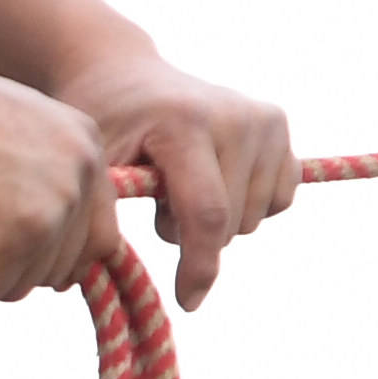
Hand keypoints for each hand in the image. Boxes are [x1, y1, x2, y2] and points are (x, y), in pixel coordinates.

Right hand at [0, 54, 124, 304]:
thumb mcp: (9, 134)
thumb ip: (37, 177)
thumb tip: (40, 239)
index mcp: (85, 146)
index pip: (98, 236)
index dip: (53, 256)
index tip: (10, 252)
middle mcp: (82, 175)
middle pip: (64, 266)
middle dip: (11, 266)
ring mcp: (54, 207)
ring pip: (23, 283)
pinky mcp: (15, 235)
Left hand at [59, 54, 299, 308]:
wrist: (125, 76)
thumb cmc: (103, 127)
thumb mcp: (98, 164)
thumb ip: (114, 209)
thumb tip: (120, 262)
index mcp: (187, 124)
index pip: (207, 214)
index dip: (199, 267)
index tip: (189, 302)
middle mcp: (237, 116)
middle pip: (234, 223)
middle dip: (195, 235)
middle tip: (160, 202)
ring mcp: (263, 119)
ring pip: (259, 216)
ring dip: (221, 220)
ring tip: (184, 186)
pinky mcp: (278, 123)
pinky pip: (280, 197)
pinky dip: (250, 203)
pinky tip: (217, 180)